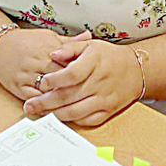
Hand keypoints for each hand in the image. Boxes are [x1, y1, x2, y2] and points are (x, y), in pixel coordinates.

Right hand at [0, 28, 90, 100]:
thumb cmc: (26, 41)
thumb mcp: (49, 36)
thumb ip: (70, 41)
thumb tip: (89, 36)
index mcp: (48, 47)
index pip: (69, 61)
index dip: (81, 72)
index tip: (92, 79)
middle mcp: (37, 61)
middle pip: (60, 77)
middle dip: (73, 87)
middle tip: (88, 96)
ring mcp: (27, 75)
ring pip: (47, 90)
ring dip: (60, 99)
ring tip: (75, 106)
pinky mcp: (18, 86)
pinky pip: (33, 98)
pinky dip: (44, 105)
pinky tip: (55, 109)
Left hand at [23, 40, 142, 126]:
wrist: (135, 70)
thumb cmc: (109, 57)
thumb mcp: (90, 45)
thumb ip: (70, 48)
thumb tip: (52, 54)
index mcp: (95, 62)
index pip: (72, 74)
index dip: (55, 80)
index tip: (42, 83)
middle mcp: (100, 82)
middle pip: (69, 96)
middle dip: (46, 102)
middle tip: (30, 105)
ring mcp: (104, 98)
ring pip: (76, 111)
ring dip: (55, 114)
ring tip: (39, 113)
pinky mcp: (108, 110)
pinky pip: (87, 120)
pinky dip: (71, 120)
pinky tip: (58, 117)